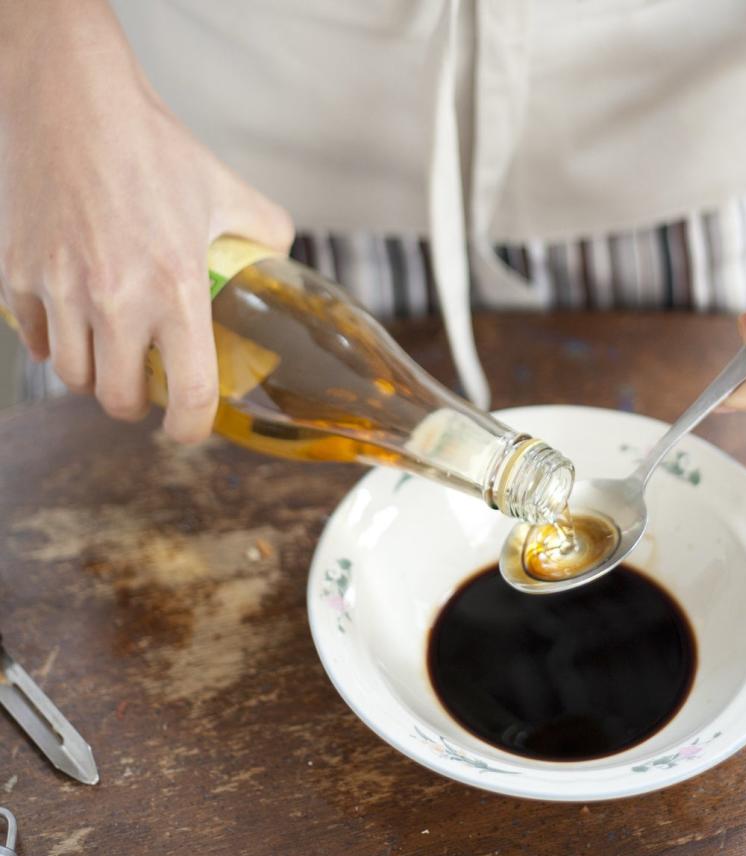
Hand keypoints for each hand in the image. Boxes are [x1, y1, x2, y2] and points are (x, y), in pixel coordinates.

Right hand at [0, 1, 292, 441]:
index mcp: (176, 290)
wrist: (70, 97)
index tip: (187, 431)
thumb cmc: (150, 145)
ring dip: (95, 377)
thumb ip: (264, 232)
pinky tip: (71, 323)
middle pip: (120, 400)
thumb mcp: (225, 190)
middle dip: (137, 405)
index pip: (190, 394)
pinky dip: (54, 343)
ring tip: (110, 355)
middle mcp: (116, 301)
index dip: (191, 429)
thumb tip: (281, 257)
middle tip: (146, 387)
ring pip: (73, 378)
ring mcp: (62, 290)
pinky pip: (35, 341)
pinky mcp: (17, 274)